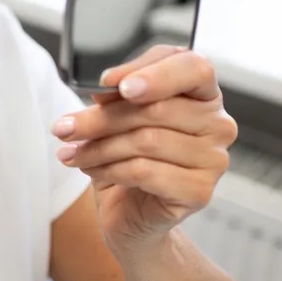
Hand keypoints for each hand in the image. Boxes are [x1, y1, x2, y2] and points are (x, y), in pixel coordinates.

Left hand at [51, 45, 237, 253]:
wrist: (130, 214)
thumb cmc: (127, 158)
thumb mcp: (117, 118)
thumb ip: (118, 96)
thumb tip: (107, 85)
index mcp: (203, 94)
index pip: (194, 67)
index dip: (153, 72)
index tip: (111, 82)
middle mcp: (217, 124)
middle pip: (157, 108)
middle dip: (101, 118)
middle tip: (64, 127)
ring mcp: (214, 160)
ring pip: (147, 141)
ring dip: (98, 147)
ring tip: (72, 152)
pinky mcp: (200, 192)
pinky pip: (145, 172)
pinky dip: (109, 169)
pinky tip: (91, 170)